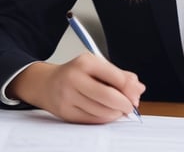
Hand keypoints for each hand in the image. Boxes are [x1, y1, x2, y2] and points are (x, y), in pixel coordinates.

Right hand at [7, 53, 144, 123]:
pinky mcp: (65, 112)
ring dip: (115, 114)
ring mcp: (68, 96)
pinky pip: (91, 120)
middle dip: (124, 105)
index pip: (115, 77)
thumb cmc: (75, 73)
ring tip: (118, 110)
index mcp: (86, 62)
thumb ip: (119, 76)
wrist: (45, 83)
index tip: (135, 95)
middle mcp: (74, 78)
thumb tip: (139, 88)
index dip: (130, 89)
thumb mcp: (96, 66)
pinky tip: (106, 114)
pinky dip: (103, 119)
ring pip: (101, 111)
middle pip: (108, 97)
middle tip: (129, 107)